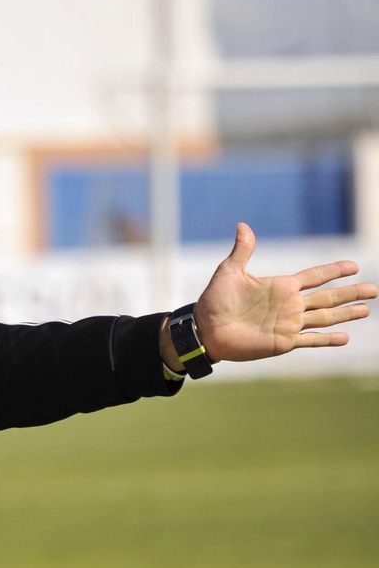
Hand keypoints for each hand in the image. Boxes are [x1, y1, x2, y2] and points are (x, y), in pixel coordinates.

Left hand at [178, 222, 373, 364]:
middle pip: (328, 297)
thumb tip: (242, 225)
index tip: (353, 266)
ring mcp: (288, 324)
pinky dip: (327, 340)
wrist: (205, 329)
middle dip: (350, 293)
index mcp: (281, 286)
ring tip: (366, 310)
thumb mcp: (229, 272)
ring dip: (346, 314)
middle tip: (374, 290)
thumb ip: (242, 250)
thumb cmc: (215, 300)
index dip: (333, 271)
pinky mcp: (283, 342)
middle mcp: (290, 305)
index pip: (315, 276)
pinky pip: (310, 340)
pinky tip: (344, 338)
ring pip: (325, 318)